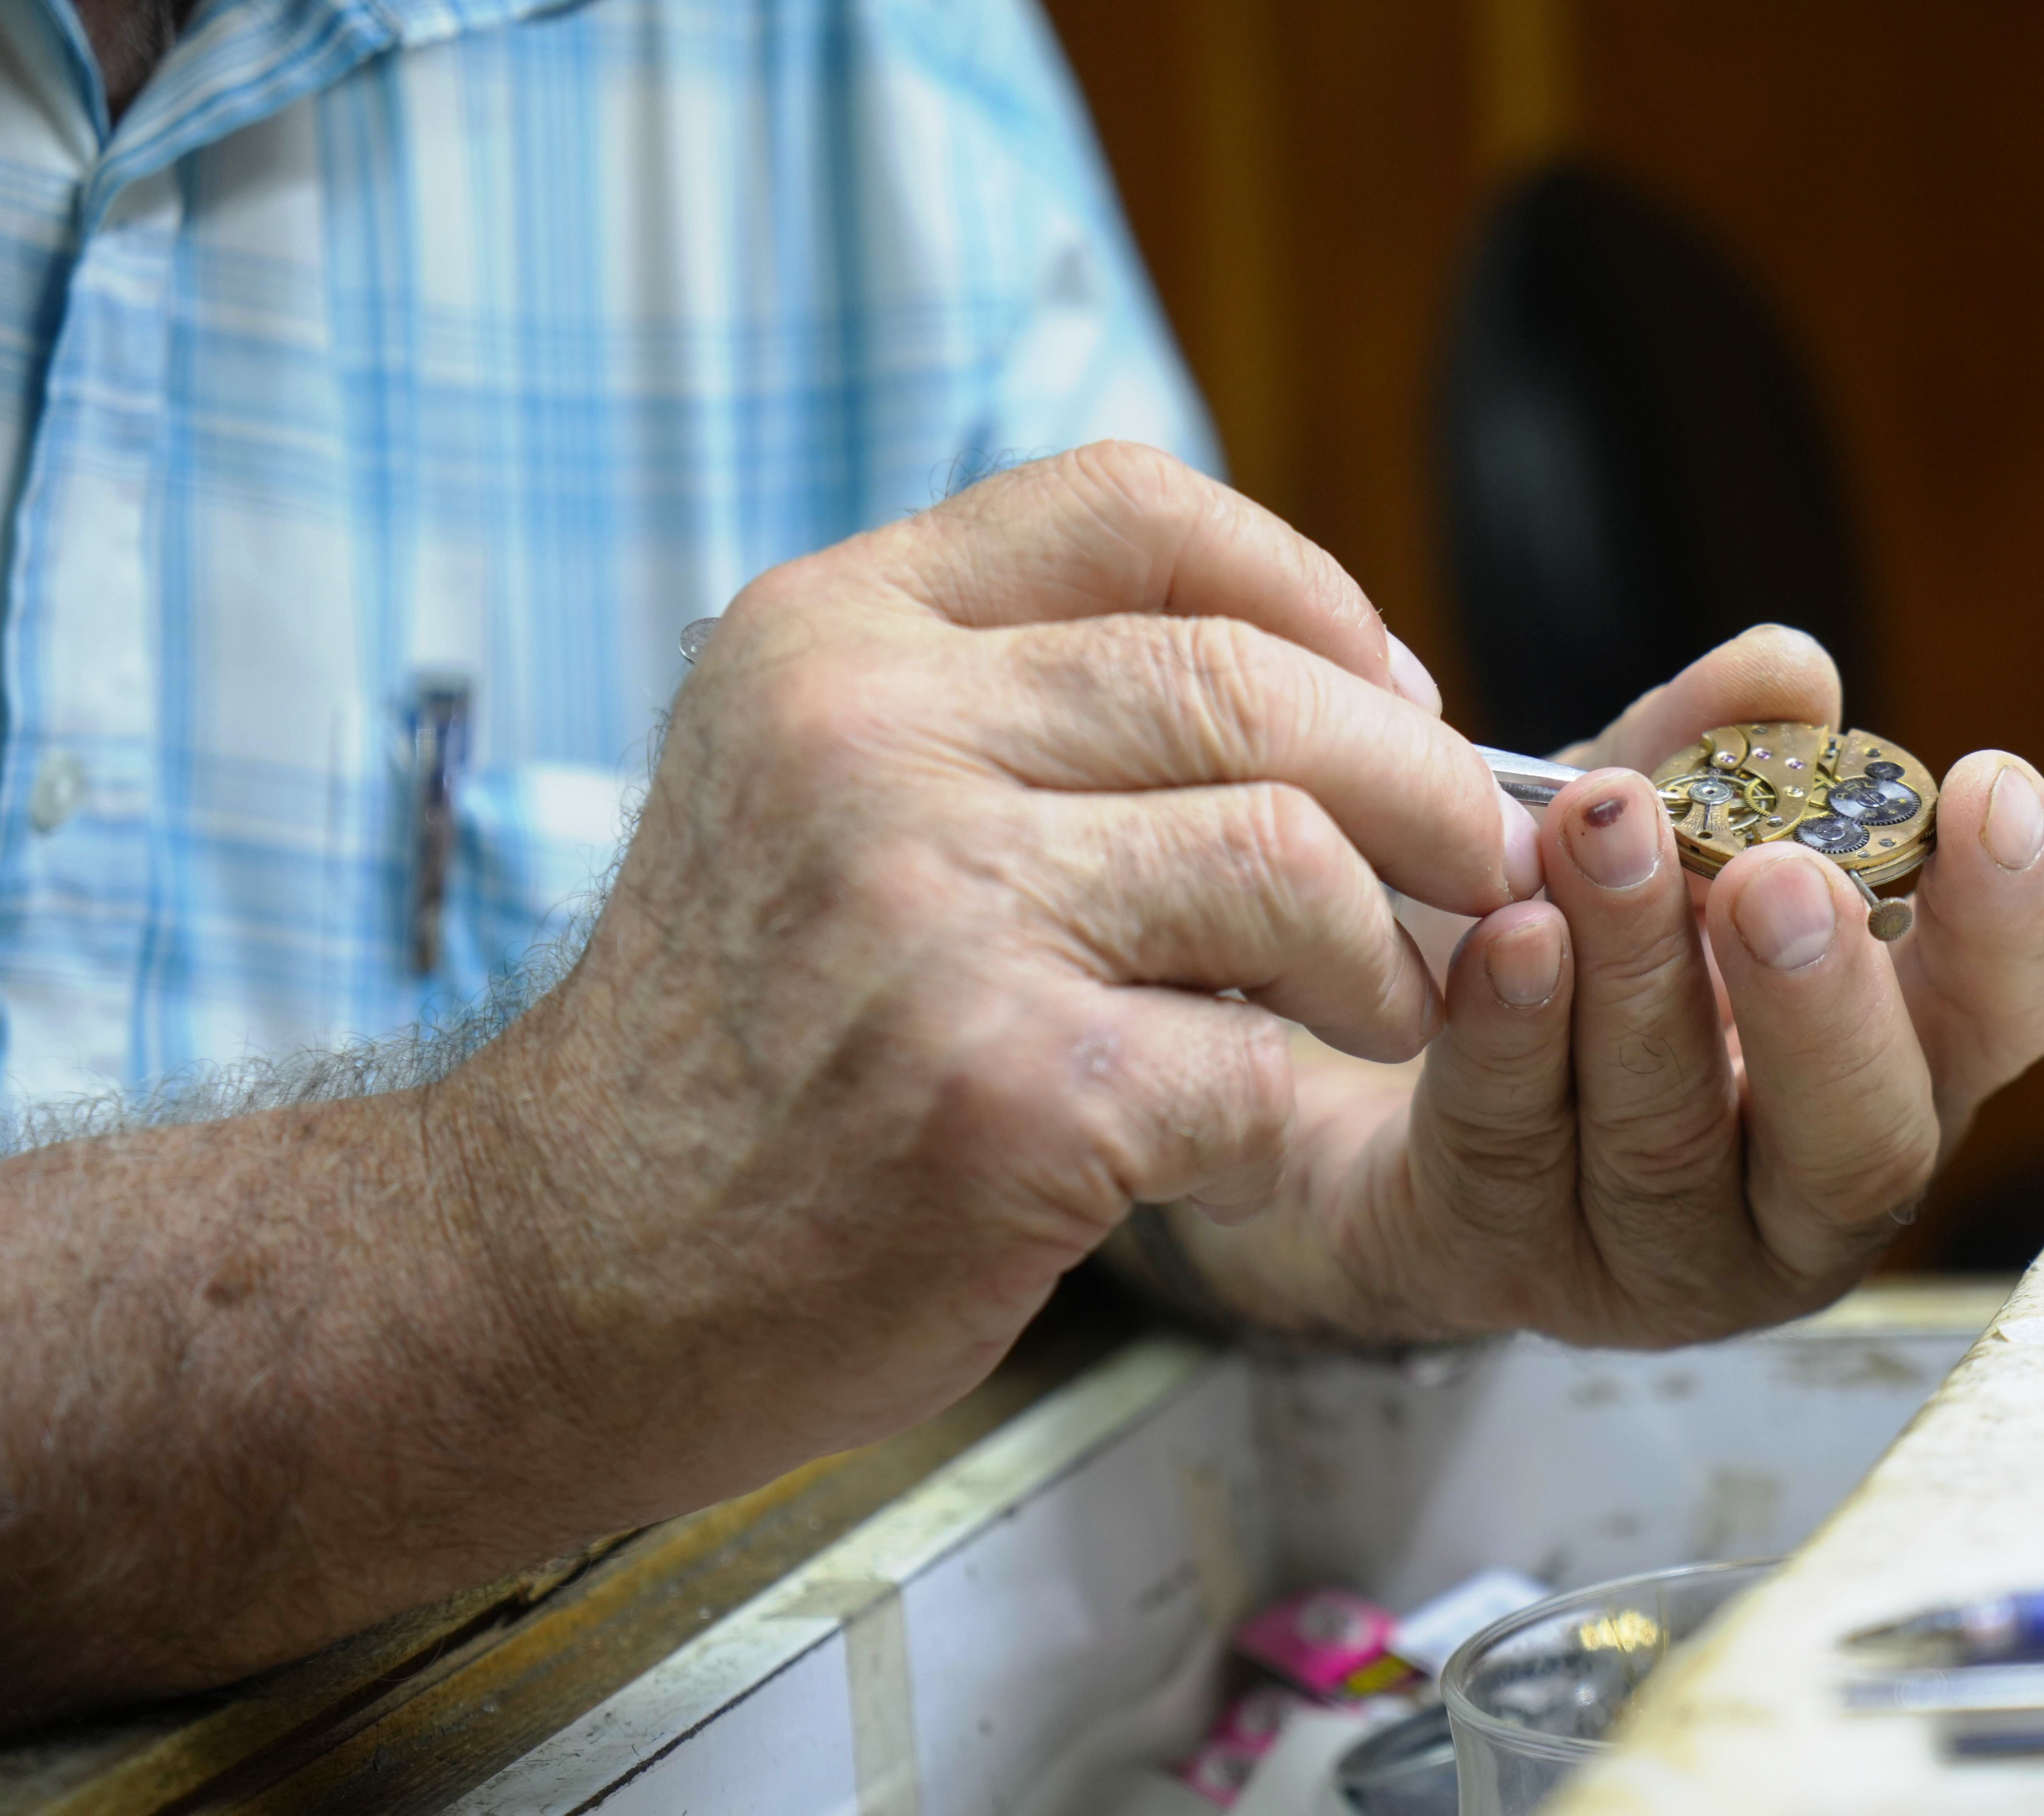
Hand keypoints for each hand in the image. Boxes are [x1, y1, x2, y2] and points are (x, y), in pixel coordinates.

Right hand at [446, 443, 1536, 1523]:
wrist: (572, 1265)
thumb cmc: (741, 1041)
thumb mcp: (816, 788)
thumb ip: (1016, 706)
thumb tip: (1331, 692)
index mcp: (833, 635)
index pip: (1130, 505)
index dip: (1310, 586)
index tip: (1391, 688)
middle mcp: (870, 739)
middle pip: (1248, 682)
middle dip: (1418, 782)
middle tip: (1472, 865)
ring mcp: (932, 913)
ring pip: (1287, 862)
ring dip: (1381, 955)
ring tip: (1374, 1014)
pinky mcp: (998, 1094)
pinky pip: (1251, 1069)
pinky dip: (1284, 1115)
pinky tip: (1235, 1141)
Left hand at [1165, 626, 2043, 1345]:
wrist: (1370, 1054)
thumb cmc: (1560, 955)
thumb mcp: (1637, 836)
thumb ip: (1713, 757)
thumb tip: (1789, 673)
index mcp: (1881, 1076)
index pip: (1996, 1026)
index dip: (2012, 922)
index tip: (1991, 787)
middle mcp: (1795, 1195)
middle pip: (1860, 1135)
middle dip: (1821, 1001)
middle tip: (1778, 875)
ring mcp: (1651, 1255)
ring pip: (1667, 1136)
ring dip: (1639, 975)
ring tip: (1604, 832)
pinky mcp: (1504, 1263)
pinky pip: (1512, 1146)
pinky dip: (1509, 1033)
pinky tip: (1506, 938)